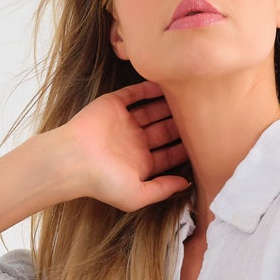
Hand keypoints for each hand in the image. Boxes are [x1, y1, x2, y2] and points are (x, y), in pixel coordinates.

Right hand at [46, 79, 190, 213]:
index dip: (187, 148)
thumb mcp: (137, 195)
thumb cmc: (102, 182)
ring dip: (169, 105)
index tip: (206, 141)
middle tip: (203, 114)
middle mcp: (134, 142)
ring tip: (190, 96)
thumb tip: (187, 184)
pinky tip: (166, 84)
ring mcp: (123, 123)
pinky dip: (149, 88)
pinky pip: (135, 94)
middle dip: (182, 125)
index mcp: (140, 163)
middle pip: (164, 130)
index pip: (169, 154)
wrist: (73, 160)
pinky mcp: (113, 105)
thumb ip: (163, 190)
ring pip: (152, 111)